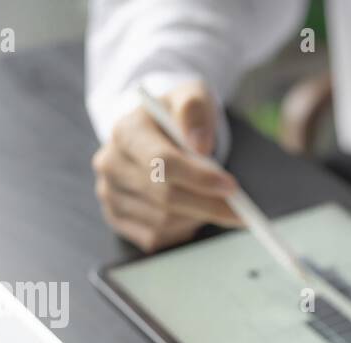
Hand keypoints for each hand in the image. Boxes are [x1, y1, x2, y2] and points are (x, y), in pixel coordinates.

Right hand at [91, 79, 242, 251]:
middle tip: (240, 211)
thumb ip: (195, 110)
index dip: (200, 178)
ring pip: (163, 222)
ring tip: (210, 200)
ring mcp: (109, 193)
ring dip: (196, 218)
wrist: (155, 132)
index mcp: (126, 131)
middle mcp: (111, 163)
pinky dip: (181, 230)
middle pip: (165, 198)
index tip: (232, 188)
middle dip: (208, 206)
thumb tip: (200, 145)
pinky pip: (155, 237)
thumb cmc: (177, 116)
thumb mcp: (191, 97)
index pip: (162, 162)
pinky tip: (190, 212)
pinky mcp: (116, 218)